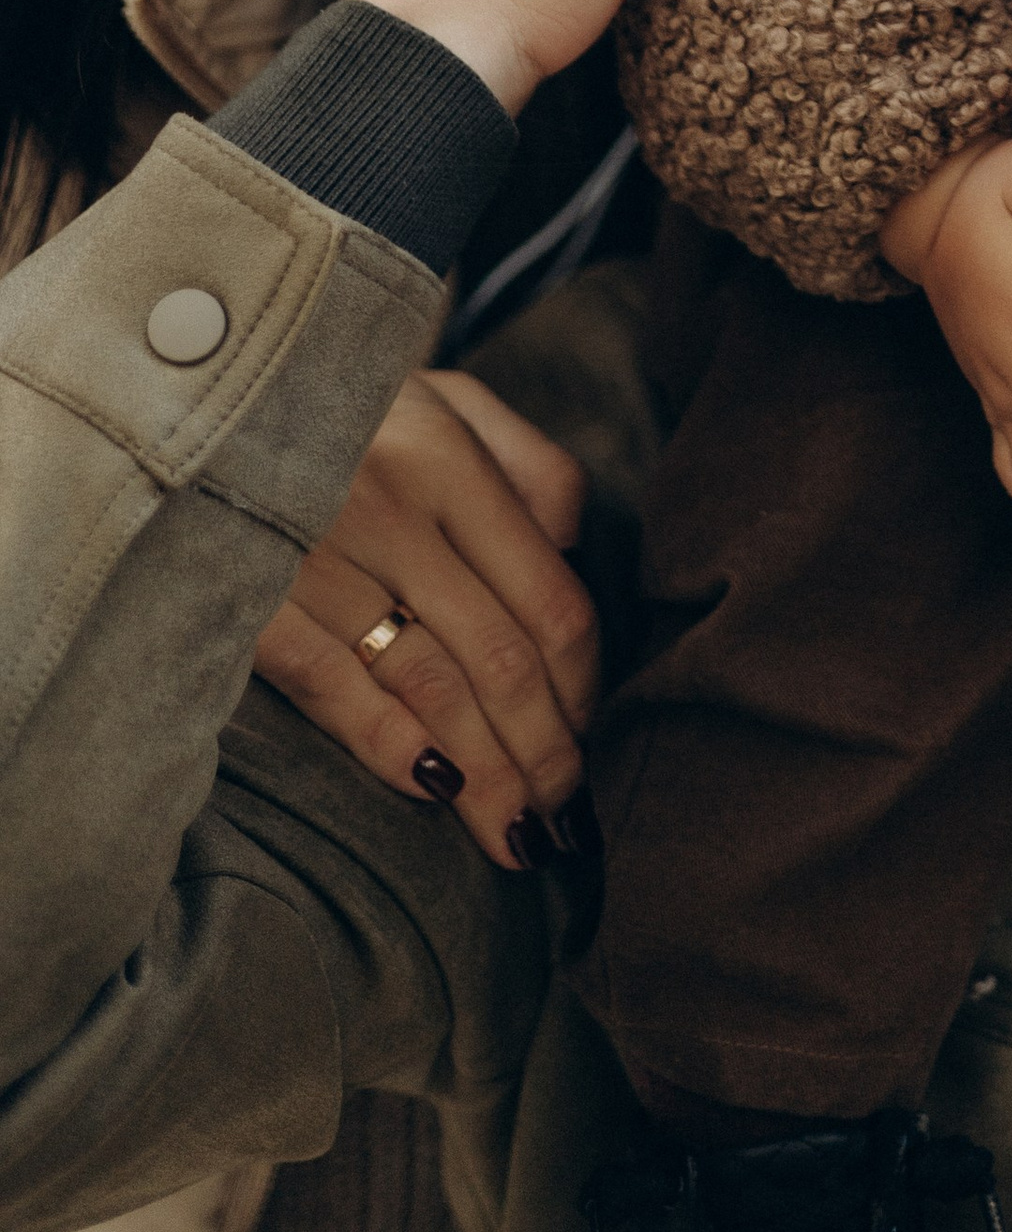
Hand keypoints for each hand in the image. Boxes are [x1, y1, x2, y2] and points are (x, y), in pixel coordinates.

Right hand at [251, 369, 597, 869]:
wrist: (201, 395)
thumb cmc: (354, 406)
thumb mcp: (453, 401)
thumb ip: (531, 469)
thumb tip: (575, 556)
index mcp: (449, 457)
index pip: (549, 599)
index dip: (582, 686)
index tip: (591, 737)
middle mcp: (389, 507)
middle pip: (498, 659)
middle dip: (545, 754)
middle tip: (566, 820)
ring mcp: (316, 557)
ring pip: (428, 688)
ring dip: (485, 776)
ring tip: (517, 836)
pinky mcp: (249, 602)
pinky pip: (331, 689)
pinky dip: (388, 746)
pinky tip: (434, 791)